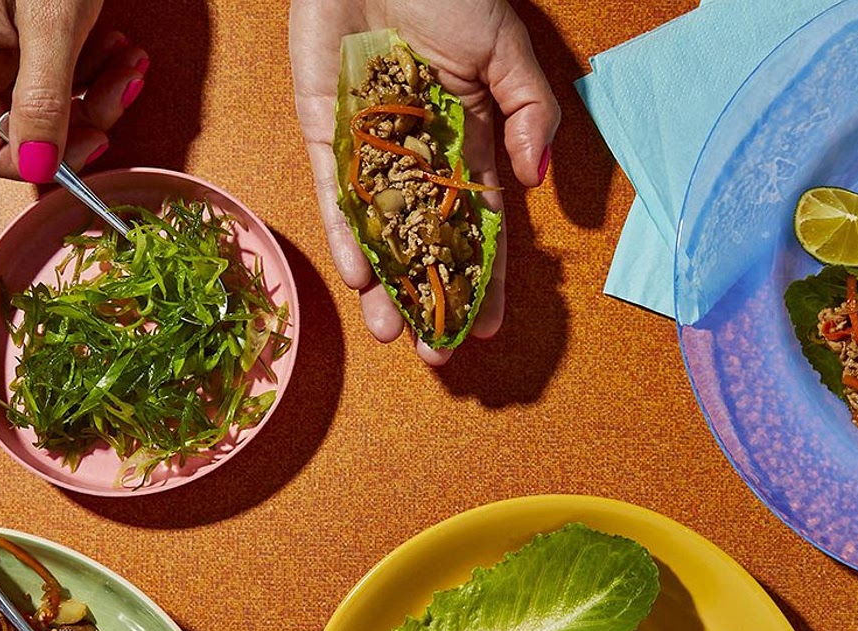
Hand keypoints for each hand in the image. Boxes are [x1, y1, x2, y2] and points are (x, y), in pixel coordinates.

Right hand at [0, 0, 148, 181]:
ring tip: (130, 61)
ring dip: (100, 94)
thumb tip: (39, 167)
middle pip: (27, 133)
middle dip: (86, 119)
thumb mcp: (52, 24)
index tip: (96, 141)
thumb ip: (44, 100)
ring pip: (51, 109)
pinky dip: (95, 71)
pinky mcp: (20, 39)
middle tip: (125, 88)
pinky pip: (59, 79)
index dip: (45, 160)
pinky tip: (120, 50)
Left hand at [289, 0, 559, 364]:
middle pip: (424, 245)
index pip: (478, 227)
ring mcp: (370, 151)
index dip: (482, 279)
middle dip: (428, 300)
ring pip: (378, 232)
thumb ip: (530, 112)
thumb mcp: (508, 48)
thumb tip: (532, 181)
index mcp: (467, 144)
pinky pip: (334, 193)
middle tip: (431, 354)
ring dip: (384, 285)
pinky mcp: (325, 133)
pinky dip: (345, 232)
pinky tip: (358, 275)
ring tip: (388, 332)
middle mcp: (417, 160)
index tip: (484, 328)